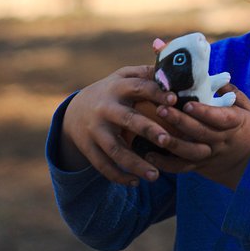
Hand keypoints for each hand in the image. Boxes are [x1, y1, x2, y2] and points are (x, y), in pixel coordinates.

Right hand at [59, 65, 211, 186]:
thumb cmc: (112, 92)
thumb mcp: (124, 77)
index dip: (156, 92)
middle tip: (168, 140)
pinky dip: (118, 176)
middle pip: (128, 120)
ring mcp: (95, 130)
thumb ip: (147, 73)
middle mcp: (105, 108)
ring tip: (155, 176)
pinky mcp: (88, 148)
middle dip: (148, 130)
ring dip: (135, 164)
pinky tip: (135, 183)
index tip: (175, 100)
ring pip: (115, 150)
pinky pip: (103, 165)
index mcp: (117, 87)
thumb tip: (175, 67)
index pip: (139, 88)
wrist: (74, 111)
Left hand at [147, 86, 249, 189]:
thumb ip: (235, 95)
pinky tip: (150, 155)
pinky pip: (182, 168)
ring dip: (171, 143)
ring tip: (154, 133)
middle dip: (180, 121)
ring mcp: (210, 155)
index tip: (188, 103)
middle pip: (199, 132)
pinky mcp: (200, 166)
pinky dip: (166, 164)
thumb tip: (219, 79)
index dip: (203, 112)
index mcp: (234, 124)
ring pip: (189, 152)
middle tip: (161, 109)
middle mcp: (221, 141)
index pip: (219, 117)